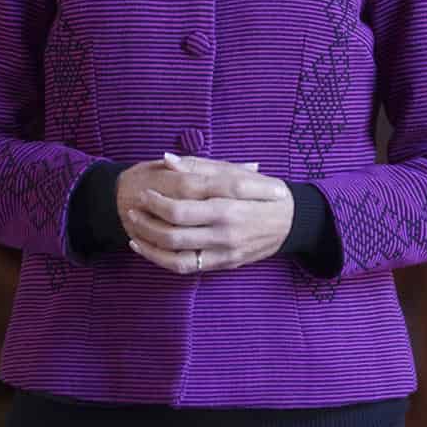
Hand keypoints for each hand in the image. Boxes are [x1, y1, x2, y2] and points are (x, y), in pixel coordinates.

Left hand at [119, 152, 293, 274]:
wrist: (293, 221)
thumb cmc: (263, 191)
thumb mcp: (237, 171)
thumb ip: (200, 166)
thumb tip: (167, 159)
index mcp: (228, 201)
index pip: (182, 204)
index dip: (157, 200)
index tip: (144, 192)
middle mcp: (226, 227)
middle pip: (176, 230)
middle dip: (148, 220)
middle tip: (134, 209)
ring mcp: (225, 249)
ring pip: (178, 254)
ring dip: (150, 244)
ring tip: (134, 231)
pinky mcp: (225, 263)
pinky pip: (188, 267)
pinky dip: (163, 260)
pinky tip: (148, 249)